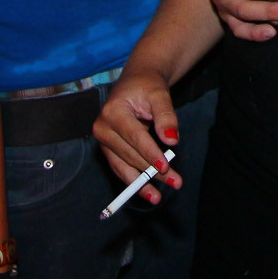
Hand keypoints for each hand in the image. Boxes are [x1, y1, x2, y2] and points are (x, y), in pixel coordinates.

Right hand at [94, 66, 185, 201]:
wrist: (136, 82)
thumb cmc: (147, 87)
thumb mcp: (160, 95)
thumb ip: (166, 116)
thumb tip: (172, 141)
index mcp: (112, 112)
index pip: (134, 137)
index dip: (150, 154)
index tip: (166, 167)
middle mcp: (102, 128)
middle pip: (129, 155)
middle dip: (151, 171)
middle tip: (175, 182)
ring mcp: (103, 141)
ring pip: (123, 167)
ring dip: (142, 183)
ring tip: (158, 196)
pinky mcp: (109, 149)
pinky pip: (121, 168)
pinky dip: (135, 181)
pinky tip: (148, 191)